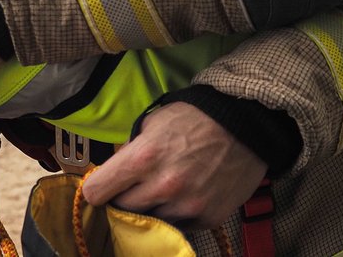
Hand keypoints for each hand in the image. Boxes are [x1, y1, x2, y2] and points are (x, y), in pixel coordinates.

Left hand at [80, 102, 266, 229]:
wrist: (246, 122)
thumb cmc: (195, 117)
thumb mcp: (153, 122)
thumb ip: (131, 150)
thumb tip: (115, 173)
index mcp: (142, 159)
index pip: (96, 193)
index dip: (97, 189)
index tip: (104, 187)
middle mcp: (161, 187)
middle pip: (122, 210)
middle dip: (126, 197)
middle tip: (140, 183)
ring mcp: (185, 206)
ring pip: (151, 221)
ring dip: (155, 208)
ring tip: (170, 186)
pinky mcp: (206, 218)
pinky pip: (179, 226)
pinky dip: (180, 214)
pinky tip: (190, 192)